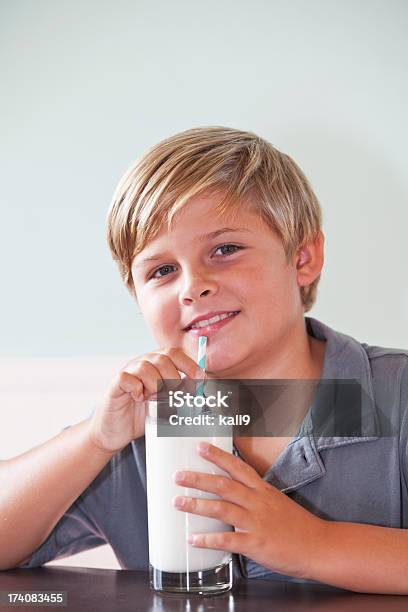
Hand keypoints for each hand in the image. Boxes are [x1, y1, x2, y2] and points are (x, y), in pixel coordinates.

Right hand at [88, 348, 203, 453]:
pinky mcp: (115, 385)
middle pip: (162, 358)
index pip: (175, 353)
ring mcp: (128, 373)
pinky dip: (137, 389)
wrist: (116, 432)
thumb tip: (203, 393)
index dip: (189, 364)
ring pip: (145, 367)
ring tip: (154, 399)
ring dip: (155, 385)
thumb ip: (182, 395)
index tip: (200, 379)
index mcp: (156, 364)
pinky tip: (139, 399)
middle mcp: (141, 363)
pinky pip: (127, 378)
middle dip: (173, 378)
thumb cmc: (143, 415)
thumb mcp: (167, 404)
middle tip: (174, 395)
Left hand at [172, 441, 324, 579]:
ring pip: (222, 509)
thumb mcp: (277, 501)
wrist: (318, 546)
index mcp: (262, 490)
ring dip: (197, 504)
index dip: (218, 456)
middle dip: (198, 479)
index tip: (200, 448)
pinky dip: (208, 539)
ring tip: (178, 502)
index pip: (237, 467)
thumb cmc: (298, 525)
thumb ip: (256, 496)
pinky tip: (193, 539)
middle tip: (178, 476)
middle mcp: (257, 502)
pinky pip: (227, 540)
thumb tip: (234, 494)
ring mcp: (256, 522)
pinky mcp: (255, 544)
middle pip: (224, 485)